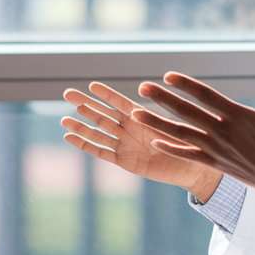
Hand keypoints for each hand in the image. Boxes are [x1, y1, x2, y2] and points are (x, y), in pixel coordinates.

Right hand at [61, 81, 223, 201]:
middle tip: (67, 93)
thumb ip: (156, 123)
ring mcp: (125, 144)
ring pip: (98, 133)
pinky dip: (85, 144)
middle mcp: (131, 129)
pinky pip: (100, 151)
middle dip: (85, 104)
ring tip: (64, 119)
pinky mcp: (123, 161)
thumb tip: (137, 113)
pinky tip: (69, 136)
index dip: (107, 95)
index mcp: (143, 118)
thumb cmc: (189, 145)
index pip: (121, 103)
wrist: (191, 169)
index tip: (92, 85)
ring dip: (81, 126)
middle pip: (103, 114)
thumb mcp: (175, 130)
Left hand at [133, 58, 254, 207]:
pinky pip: (187, 155)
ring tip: (135, 113)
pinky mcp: (214, 163)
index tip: (167, 76)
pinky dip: (170, 148)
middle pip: (186, 112)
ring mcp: (215, 149)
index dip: (186, 85)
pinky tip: (153, 141)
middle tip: (141, 87)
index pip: (205, 96)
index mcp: (237, 116)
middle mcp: (222, 132)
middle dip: (162, 99)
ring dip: (156, 123)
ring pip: (180, 134)